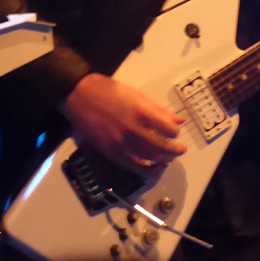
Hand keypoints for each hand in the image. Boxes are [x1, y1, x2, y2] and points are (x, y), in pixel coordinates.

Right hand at [62, 73, 185, 170]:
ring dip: (162, 160)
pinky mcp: (110, 151)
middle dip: (174, 150)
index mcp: (140, 111)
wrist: (79, 95)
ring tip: (168, 158)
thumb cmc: (109, 91)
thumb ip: (158, 109)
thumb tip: (178, 120)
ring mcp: (121, 141)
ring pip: (148, 157)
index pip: (167, 128)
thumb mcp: (136, 94)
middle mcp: (132, 128)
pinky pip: (131, 165)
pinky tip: (152, 169)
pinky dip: (144, 169)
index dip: (174, 132)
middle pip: (161, 146)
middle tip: (180, 150)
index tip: (175, 132)